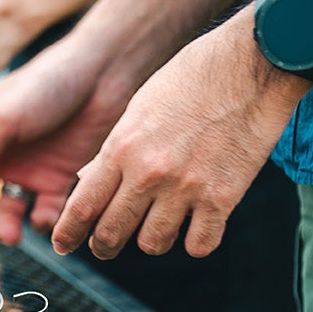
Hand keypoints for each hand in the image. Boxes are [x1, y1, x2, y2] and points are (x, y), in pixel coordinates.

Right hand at [0, 40, 128, 243]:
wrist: (103, 75)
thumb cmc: (46, 84)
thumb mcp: (3, 119)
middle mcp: (1, 155)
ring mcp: (31, 168)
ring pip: (9, 209)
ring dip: (6, 225)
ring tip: (11, 234)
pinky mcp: (62, 178)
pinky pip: (48, 210)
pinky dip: (44, 221)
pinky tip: (44, 218)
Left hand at [52, 14, 309, 258]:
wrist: (251, 66)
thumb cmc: (190, 80)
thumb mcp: (137, 109)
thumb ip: (112, 151)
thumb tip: (85, 183)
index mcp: (121, 148)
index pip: (82, 206)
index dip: (68, 233)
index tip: (61, 245)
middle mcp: (148, 173)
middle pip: (111, 233)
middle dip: (104, 245)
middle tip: (106, 246)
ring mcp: (186, 187)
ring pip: (153, 245)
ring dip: (152, 240)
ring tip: (158, 225)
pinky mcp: (224, 197)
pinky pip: (199, 245)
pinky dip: (195, 242)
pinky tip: (196, 227)